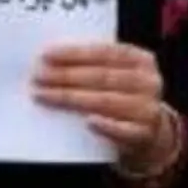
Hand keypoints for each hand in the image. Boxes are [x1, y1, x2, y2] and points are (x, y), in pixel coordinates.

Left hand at [34, 42, 180, 176]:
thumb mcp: (118, 75)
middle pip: (101, 77)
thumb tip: (51, 60)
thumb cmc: (121, 96)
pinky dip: (106, 126)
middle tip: (38, 77)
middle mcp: (148, 82)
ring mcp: (148, 109)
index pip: (105, 52)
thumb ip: (94, 66)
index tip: (46, 55)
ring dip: (71, 99)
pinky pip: (123, 131)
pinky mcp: (144, 135)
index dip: (75, 53)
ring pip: (106, 101)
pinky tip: (86, 122)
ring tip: (43, 95)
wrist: (147, 132)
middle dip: (66, 76)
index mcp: (141, 60)